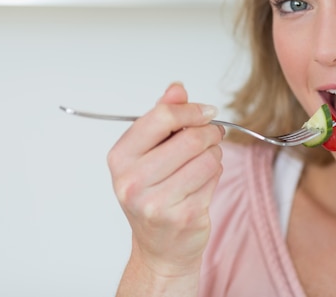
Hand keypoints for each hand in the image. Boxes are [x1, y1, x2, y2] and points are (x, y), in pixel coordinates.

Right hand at [108, 82, 223, 279]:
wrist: (160, 247)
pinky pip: (214, 179)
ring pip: (207, 158)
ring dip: (214, 154)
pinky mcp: (184, 216)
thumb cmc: (153, 193)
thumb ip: (161, 117)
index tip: (205, 111)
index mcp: (120, 158)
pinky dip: (215, 175)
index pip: (161, 117)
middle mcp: (133, 181)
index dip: (190, 110)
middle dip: (208, 132)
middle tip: (212, 134)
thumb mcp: (148, 152)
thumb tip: (177, 88)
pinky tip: (202, 183)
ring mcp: (157, 202)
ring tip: (203, 162)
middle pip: (190, 138)